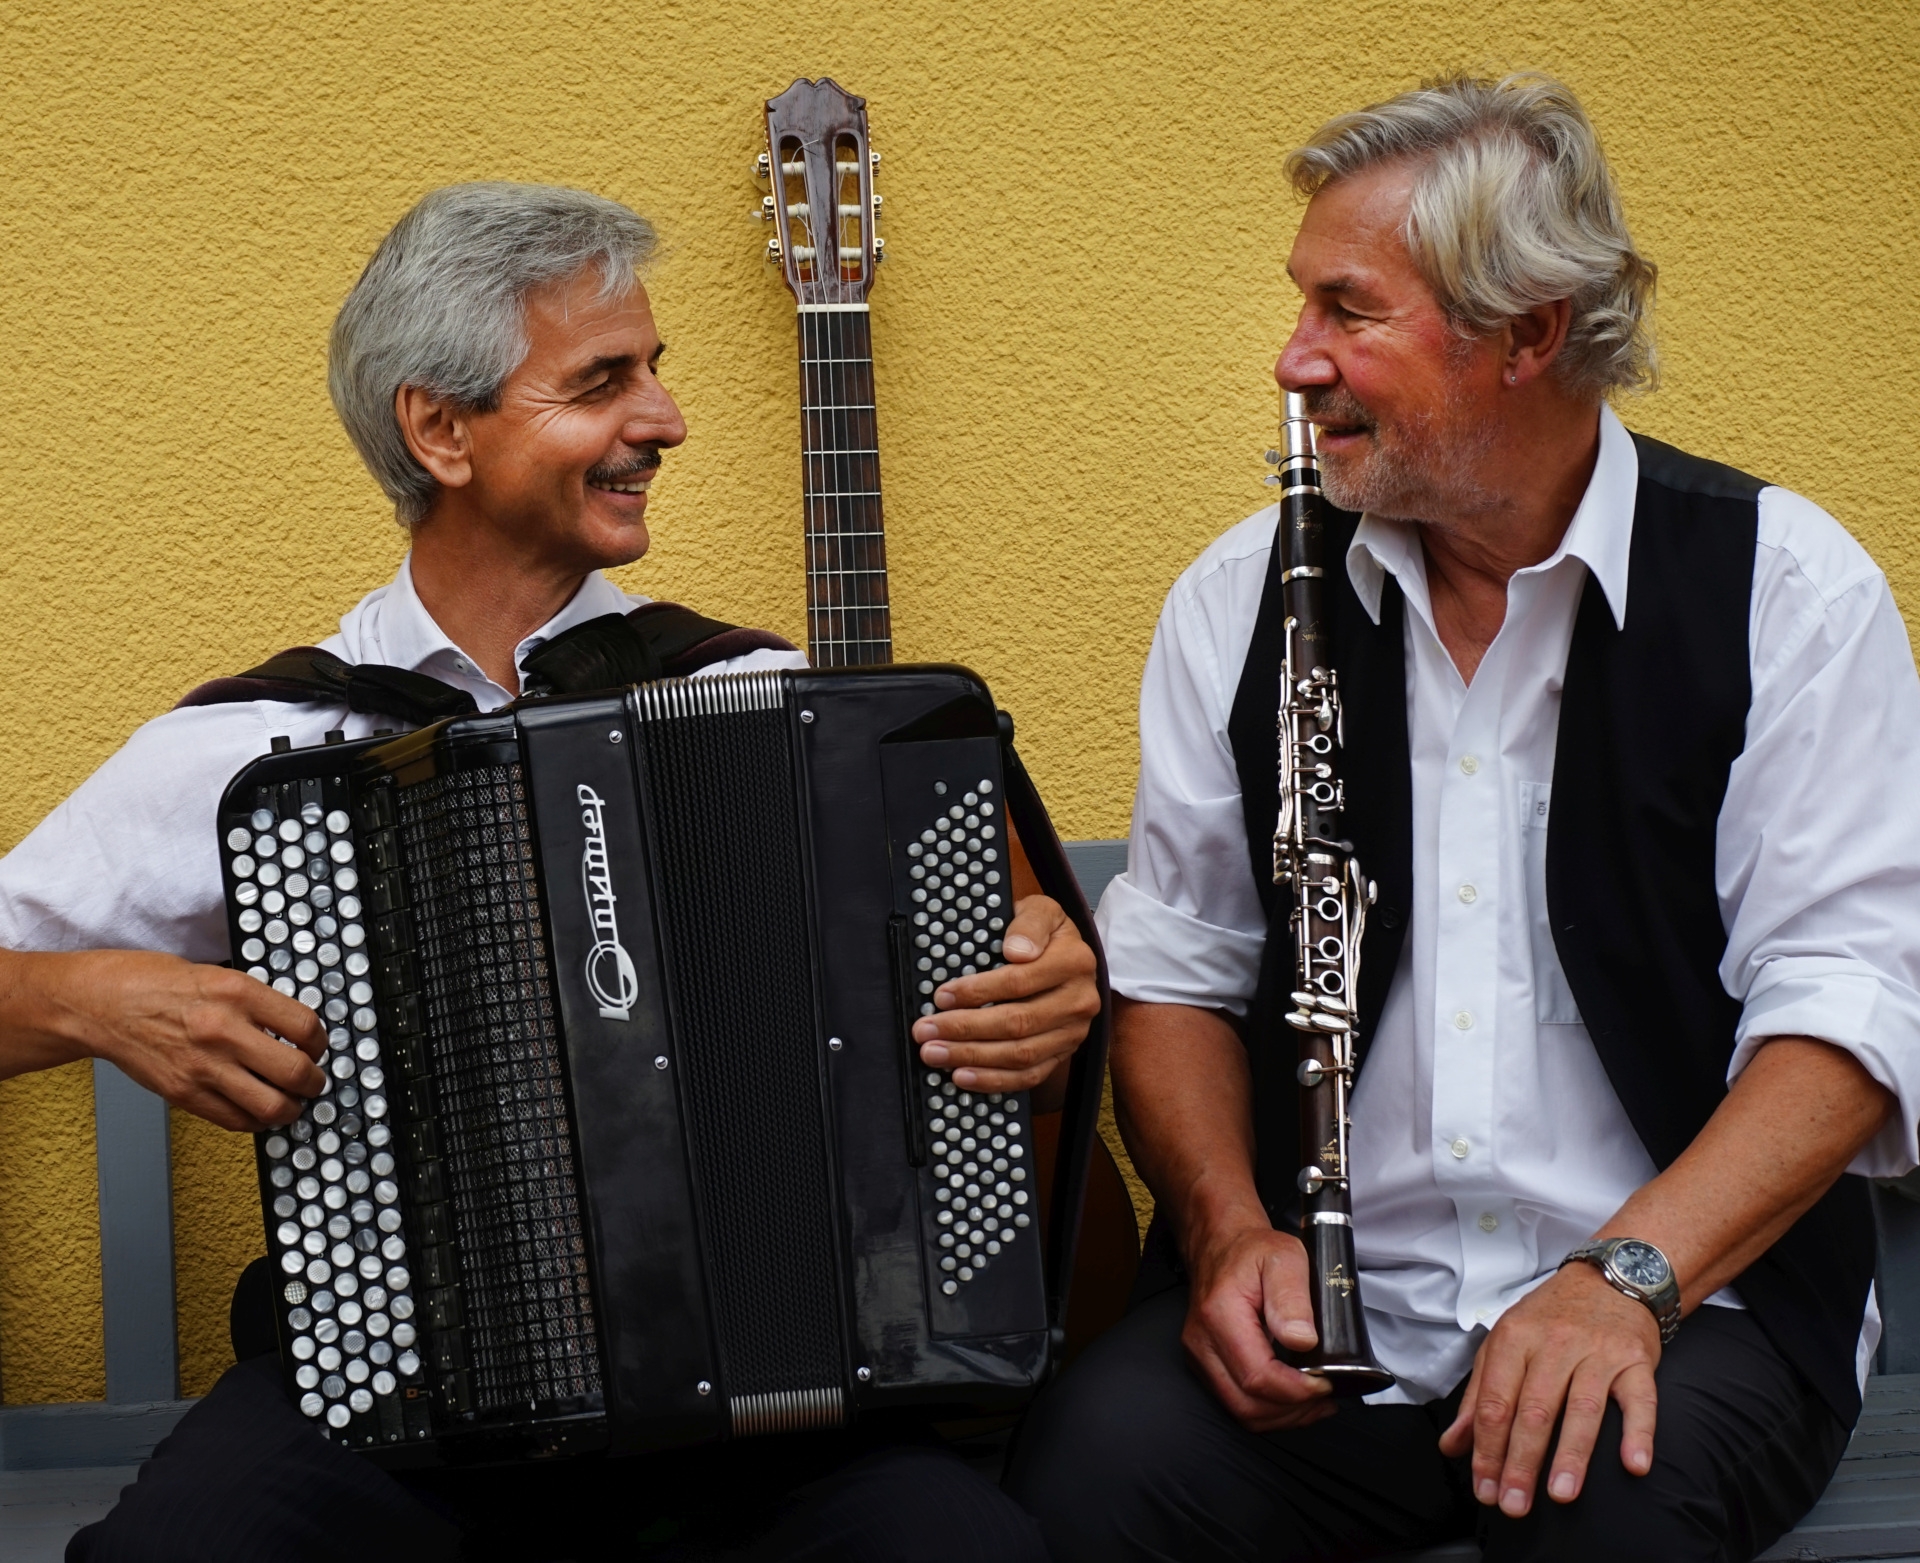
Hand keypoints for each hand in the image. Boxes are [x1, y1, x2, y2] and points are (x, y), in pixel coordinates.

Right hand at [8, 950, 327, 1131]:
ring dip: (290, 1109)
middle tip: (313, 1081)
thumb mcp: (215, 974)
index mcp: (238, 992)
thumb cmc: (150, 983)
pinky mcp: (183, 1093)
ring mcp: (203, 1066)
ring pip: (271, 1106)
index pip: (306, 1026)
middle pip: (296, 1072)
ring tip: (291, 1103)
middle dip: (314, 1082)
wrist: (96, 1004)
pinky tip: (256, 1110)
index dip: (320, 1042)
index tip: (317, 1047)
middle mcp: (224, 1030)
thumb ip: (253, 1001)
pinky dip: (254, 1121)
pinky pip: (235, 1120)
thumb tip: (290, 1026)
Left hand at [912, 894, 1099, 1094]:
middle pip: (1017, 1023)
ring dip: (972, 1057)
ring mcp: (1072, 1032)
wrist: (1071, 958)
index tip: (941, 996)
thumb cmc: (1046, 934)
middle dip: (965, 1029)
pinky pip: (1029, 1076)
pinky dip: (994, 1080)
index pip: (1019, 981)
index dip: (977, 992)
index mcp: (1074, 962)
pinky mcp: (1063, 1054)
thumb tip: (1015, 951)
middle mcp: (1078, 1001)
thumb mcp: (1041, 910)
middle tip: (925, 1030)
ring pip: (1020, 1054)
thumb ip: (1030, 924)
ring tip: (935, 1054)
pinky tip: (962, 1076)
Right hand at [1183, 1219, 1335, 1431]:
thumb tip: (1303, 1340)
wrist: (1221, 1243)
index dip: (1296, 1390)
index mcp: (1220, 1314)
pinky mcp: (1206, 1364)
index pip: (1257, 1376)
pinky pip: (1236, 1402)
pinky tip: (1295, 1399)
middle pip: (1247, 1404)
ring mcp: (1200, 1356)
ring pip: (1241, 1411)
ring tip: (1316, 1402)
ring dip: (1283, 1415)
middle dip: (1293, 1410)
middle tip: (1326, 1396)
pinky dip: (1269, 1409)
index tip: (1326, 1383)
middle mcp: (1203, 1341)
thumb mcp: (1285, 1258)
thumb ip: (1292, 1298)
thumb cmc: (1252, 1250)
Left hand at [1439, 1260, 1660, 1515]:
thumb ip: (1479, 1396)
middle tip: (1514, 1504)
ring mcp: (1597, 1352)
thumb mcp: (1505, 1344)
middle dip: (1521, 1462)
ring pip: (1582, 1409)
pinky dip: (1639, 1434)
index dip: (1487, 1449)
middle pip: (1534, 1410)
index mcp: (1514, 1339)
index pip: (1495, 1402)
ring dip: (1571, 1455)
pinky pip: (1640, 1399)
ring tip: (1561, 1494)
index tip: (1485, 1488)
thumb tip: (1453, 1445)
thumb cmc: (1551, 1316)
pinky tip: (1633, 1465)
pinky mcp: (1636, 1360)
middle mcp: (1554, 1344)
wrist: (1610, 1277)